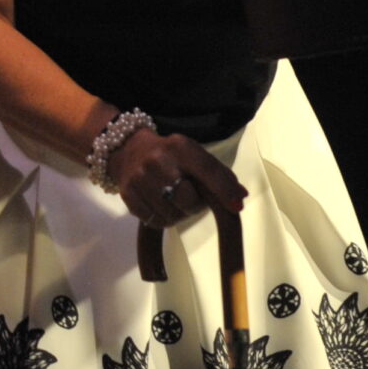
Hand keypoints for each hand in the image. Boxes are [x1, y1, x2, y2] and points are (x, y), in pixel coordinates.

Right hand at [107, 124, 246, 229]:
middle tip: (191, 198)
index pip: (207, 169)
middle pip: (188, 199)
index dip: (224, 190)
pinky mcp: (128, 195)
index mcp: (179, 147)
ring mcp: (140, 179)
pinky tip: (160, 204)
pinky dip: (162, 218)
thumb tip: (240, 197)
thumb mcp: (193, 155)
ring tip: (173, 200)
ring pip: (172, 215)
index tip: (236, 207)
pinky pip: (155, 221)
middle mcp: (158, 161)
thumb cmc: (169, 155)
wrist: (127, 149)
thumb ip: (218, 174)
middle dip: (195, 205)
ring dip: (179, 214)